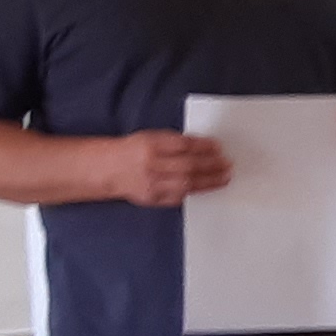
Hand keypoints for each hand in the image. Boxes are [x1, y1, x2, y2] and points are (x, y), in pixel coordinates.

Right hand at [96, 131, 228, 206]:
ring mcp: (152, 184)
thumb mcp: (150, 137)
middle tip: (227, 164)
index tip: (218, 146)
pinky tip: (207, 188)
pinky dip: (194, 192)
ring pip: (186, 184)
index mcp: (150, 145)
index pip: (183, 145)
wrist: (108, 169)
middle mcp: (151, 165)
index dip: (203, 146)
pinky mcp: (152, 198)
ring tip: (224, 177)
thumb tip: (203, 146)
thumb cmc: (132, 150)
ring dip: (209, 181)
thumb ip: (174, 142)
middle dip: (211, 165)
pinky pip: (178, 196)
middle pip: (188, 165)